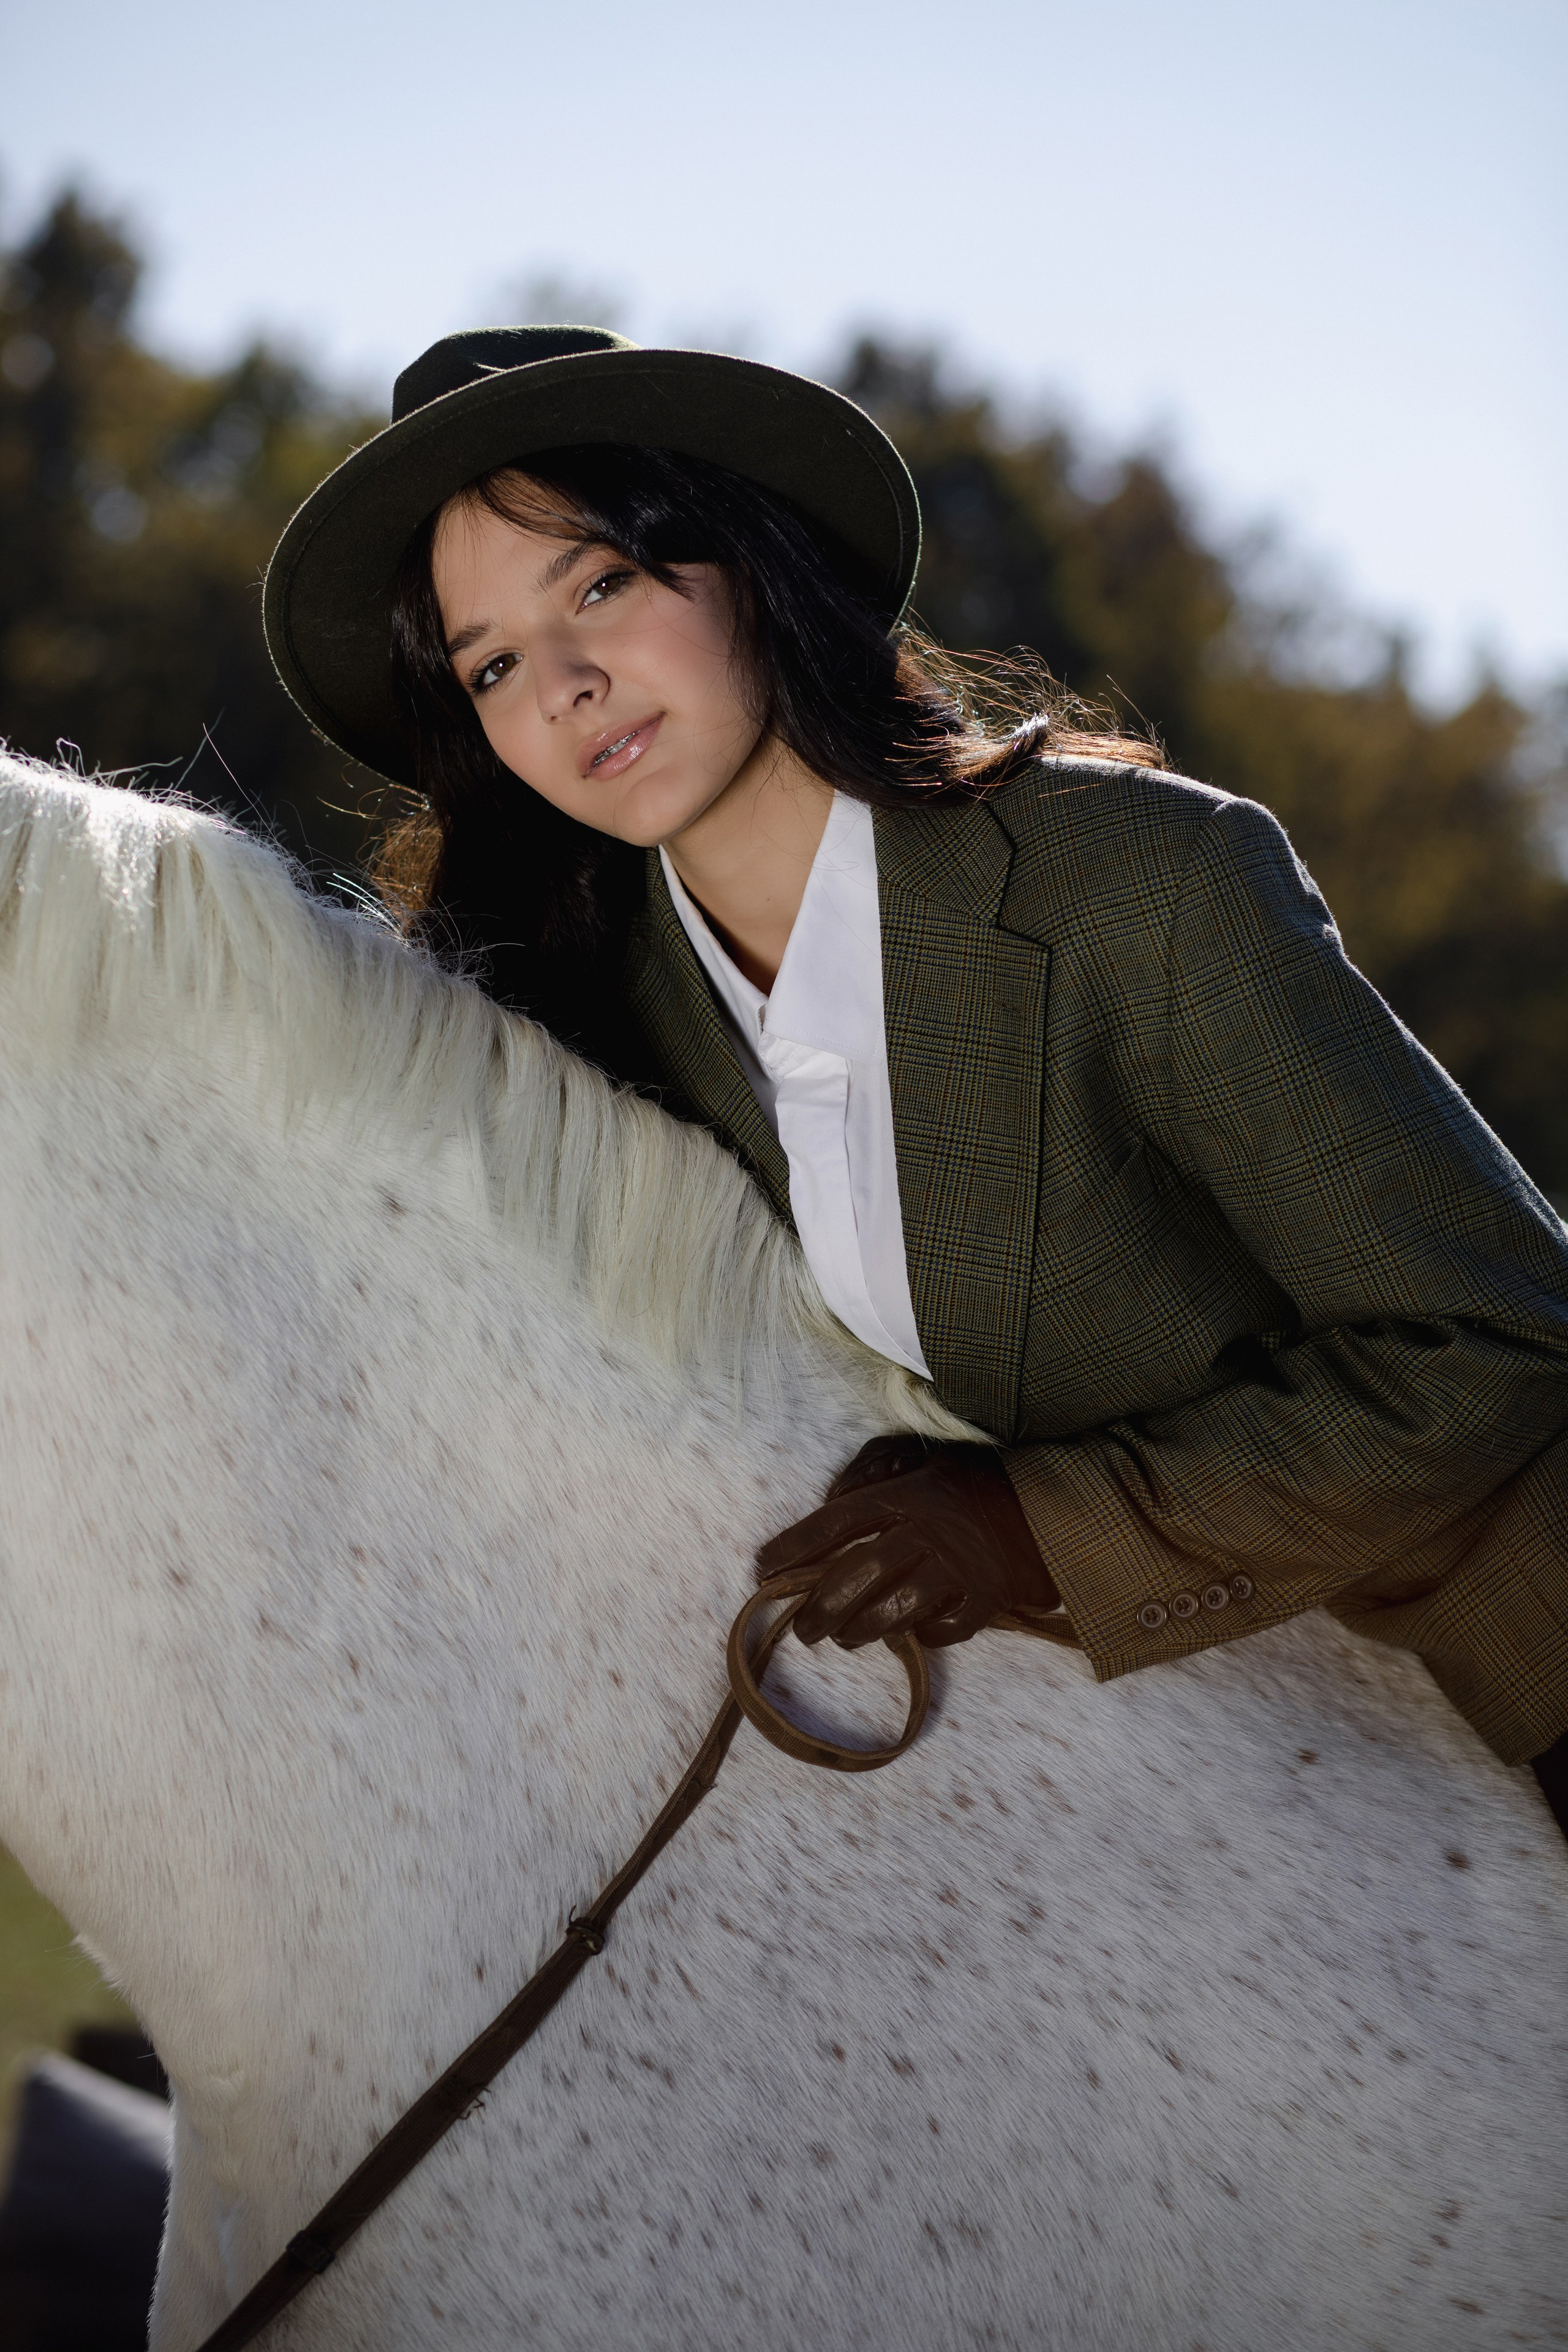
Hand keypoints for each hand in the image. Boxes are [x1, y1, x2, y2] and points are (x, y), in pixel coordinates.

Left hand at [756, 1438, 1059, 1649]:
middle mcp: (925, 1532)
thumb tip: (835, 1495)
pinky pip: (942, 1630)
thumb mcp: (928, 1459)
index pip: (835, 1523)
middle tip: (803, 1628)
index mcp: (905, 1495)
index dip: (793, 1546)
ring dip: (861, 1630)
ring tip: (845, 1637)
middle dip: (820, 1608)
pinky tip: (908, 1636)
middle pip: (856, 1577)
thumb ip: (880, 1471)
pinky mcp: (985, 1599)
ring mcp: (956, 1569)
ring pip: (893, 1611)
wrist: (1052, 1506)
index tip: (763, 1569)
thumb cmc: (980, 1481)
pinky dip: (922, 1637)